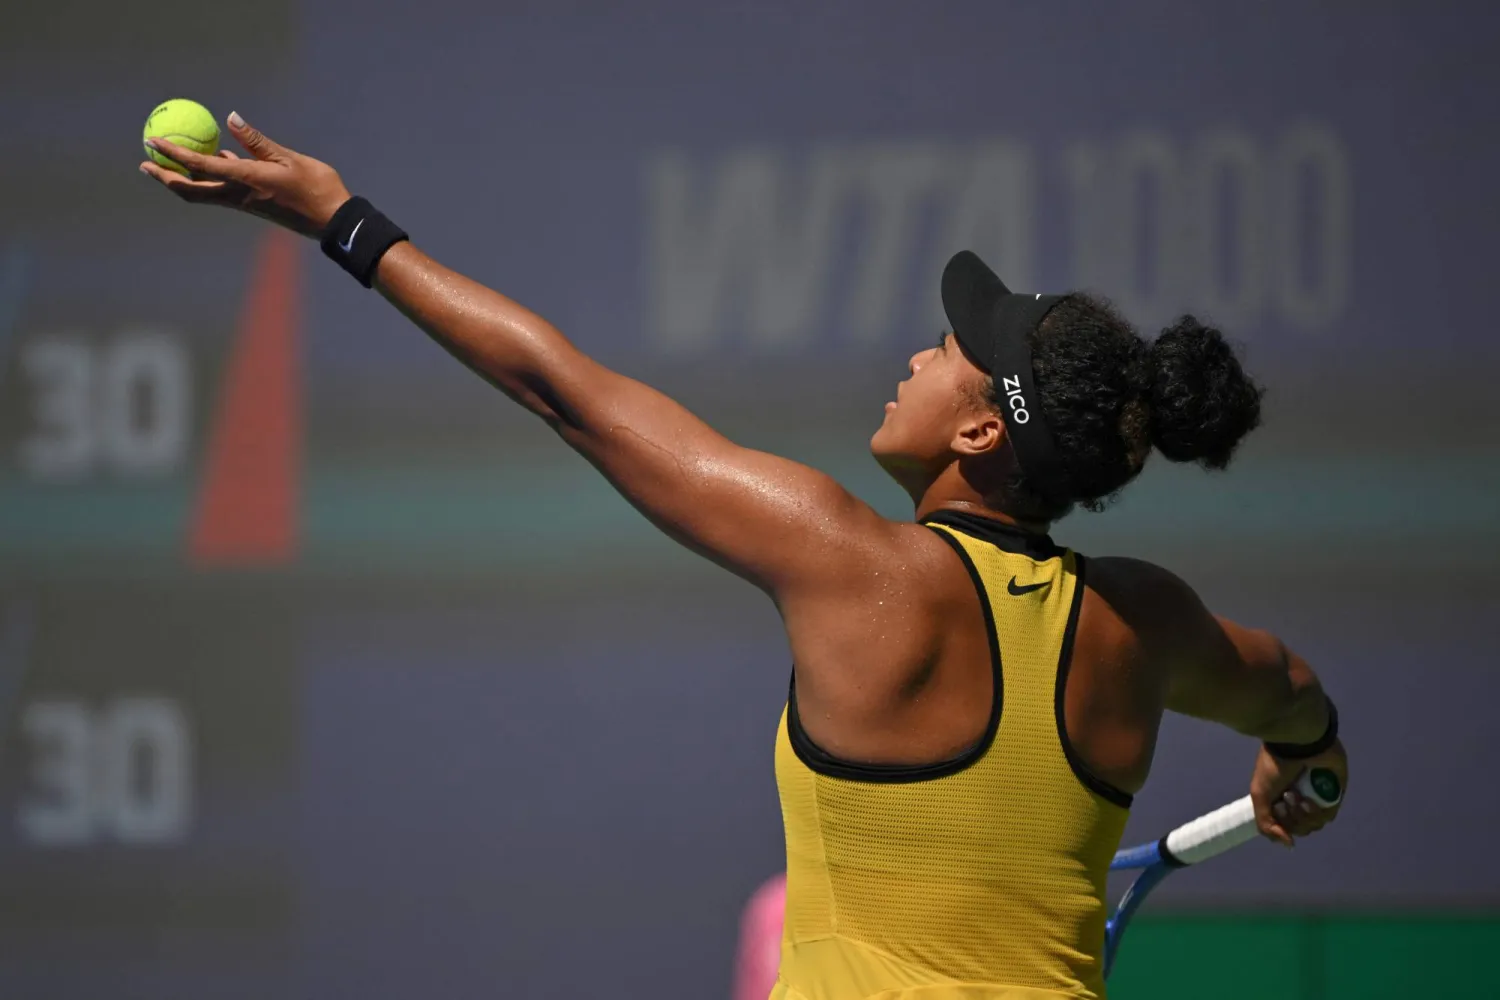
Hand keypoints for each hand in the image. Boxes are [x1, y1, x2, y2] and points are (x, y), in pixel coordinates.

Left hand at [140, 112, 351, 238]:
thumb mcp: (289, 158)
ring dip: (180, 179)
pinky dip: (207, 178)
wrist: (334, 221)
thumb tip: (230, 117)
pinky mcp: (252, 205)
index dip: (173, 154)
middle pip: (191, 190)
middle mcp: (239, 196)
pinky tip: (209, 163)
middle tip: (145, 161)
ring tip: (164, 163)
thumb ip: (256, 141)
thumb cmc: (317, 188)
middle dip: (165, 177)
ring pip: (202, 193)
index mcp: (247, 180)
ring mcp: (244, 203)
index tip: (152, 141)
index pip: (201, 165)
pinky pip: (220, 191)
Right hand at [1249, 738, 1345, 846]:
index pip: (1286, 824)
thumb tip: (1289, 844)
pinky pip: (1329, 813)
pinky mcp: (1336, 792)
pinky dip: (1318, 812)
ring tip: (1296, 796)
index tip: (1277, 809)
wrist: (1295, 744)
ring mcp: (1319, 796)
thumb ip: (1267, 824)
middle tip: (1287, 798)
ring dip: (1304, 815)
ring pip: (1315, 823)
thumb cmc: (1275, 767)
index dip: (1281, 825)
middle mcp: (1301, 798)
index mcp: (1283, 797)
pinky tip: (1308, 800)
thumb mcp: (1260, 795)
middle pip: (1301, 827)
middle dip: (1292, 818)